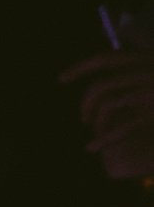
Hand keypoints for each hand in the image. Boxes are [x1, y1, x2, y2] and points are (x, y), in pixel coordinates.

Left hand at [62, 50, 153, 178]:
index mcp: (147, 59)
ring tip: (93, 130)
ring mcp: (150, 94)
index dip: (80, 68)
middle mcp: (147, 73)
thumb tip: (116, 66)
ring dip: (94, 119)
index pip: (106, 59)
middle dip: (86, 103)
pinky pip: (123, 127)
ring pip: (108, 105)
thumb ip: (141, 65)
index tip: (62, 78)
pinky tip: (93, 147)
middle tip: (84, 117)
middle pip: (102, 86)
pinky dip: (105, 138)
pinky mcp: (152, 114)